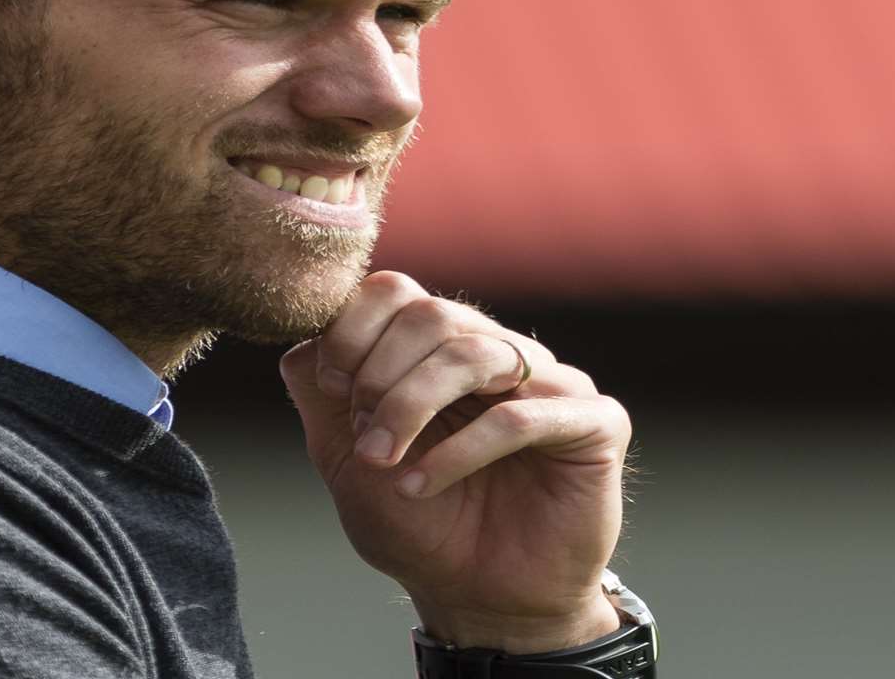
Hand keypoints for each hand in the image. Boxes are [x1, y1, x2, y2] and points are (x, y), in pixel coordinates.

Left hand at [279, 271, 631, 653]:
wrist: (481, 603)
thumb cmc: (421, 528)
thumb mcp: (349, 463)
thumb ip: (322, 399)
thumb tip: (297, 343)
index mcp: (442, 349)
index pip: (397, 291)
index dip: (353, 330)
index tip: (331, 386)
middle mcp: (500, 352)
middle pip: (433, 315)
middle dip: (381, 376)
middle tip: (364, 438)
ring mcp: (552, 383)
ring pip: (475, 353)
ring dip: (414, 406)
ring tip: (386, 462)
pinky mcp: (596, 423)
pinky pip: (525, 415)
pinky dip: (462, 450)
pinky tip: (423, 485)